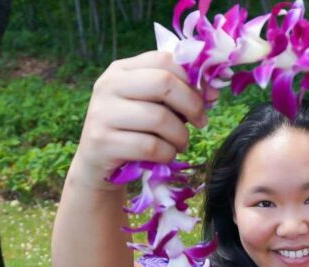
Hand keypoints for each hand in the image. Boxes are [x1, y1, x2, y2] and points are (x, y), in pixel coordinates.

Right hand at [73, 51, 214, 190]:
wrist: (97, 164)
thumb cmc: (132, 130)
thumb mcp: (150, 105)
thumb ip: (176, 93)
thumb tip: (212, 92)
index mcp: (121, 69)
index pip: (165, 60)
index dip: (193, 79)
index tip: (208, 98)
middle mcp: (108, 85)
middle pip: (164, 83)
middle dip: (192, 105)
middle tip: (200, 122)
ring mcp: (102, 113)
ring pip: (159, 118)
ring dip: (181, 135)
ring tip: (181, 144)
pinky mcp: (103, 141)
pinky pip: (150, 146)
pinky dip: (167, 154)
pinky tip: (165, 156)